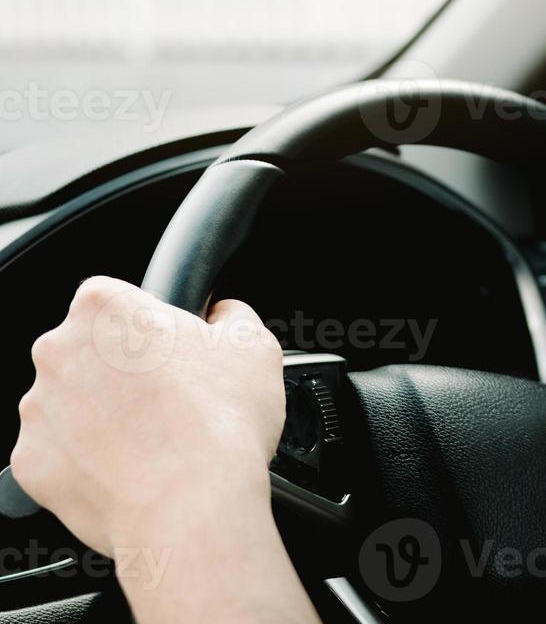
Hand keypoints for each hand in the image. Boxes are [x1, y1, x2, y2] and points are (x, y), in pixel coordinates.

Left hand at [11, 277, 284, 557]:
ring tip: (155, 440)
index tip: (170, 349)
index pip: (113, 297)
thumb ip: (231, 316)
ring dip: (102, 415)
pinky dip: (87, 460)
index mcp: (104, 308)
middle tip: (169, 398)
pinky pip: (59, 453)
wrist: (190, 508)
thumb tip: (223, 316)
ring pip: (70, 402)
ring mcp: (38, 410)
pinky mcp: (30, 462)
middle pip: (87, 349)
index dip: (147, 323)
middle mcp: (57, 352)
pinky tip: (129, 468)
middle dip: (121, 370)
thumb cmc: (220, 424)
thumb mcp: (254, 346)